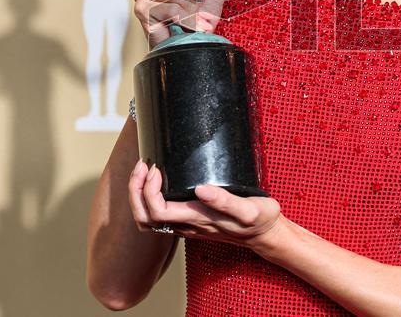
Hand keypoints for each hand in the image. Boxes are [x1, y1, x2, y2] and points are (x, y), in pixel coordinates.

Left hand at [128, 159, 282, 249]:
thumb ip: (226, 201)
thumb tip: (200, 189)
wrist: (265, 235)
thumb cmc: (260, 221)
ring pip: (148, 218)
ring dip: (139, 194)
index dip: (148, 191)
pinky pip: (158, 214)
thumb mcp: (251, 210)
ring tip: (146, 170)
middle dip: (135, 190)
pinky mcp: (190, 220)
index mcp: (197, 219)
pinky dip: (149, 197)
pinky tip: (158, 180)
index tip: (157, 169)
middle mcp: (187, 225)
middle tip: (143, 165)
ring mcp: (186, 224)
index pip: (156, 212)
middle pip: (144, 217)